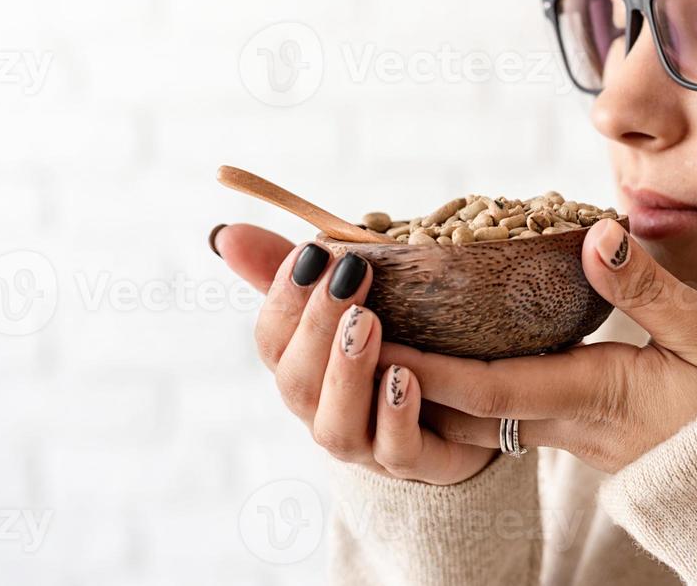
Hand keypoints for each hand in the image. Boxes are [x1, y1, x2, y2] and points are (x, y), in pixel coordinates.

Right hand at [213, 224, 496, 484]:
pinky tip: (404, 377)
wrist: (469, 410)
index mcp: (306, 369)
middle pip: (298, 384)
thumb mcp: (357, 298)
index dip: (284, 298)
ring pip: (338, 428)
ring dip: (347, 373)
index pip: (272, 341)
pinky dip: (395, 417)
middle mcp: (327, 411)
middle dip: (317, 327)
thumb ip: (301, 270)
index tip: (312, 251)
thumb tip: (227, 234)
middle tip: (349, 276)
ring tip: (367, 323)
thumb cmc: (401, 341)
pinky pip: (398, 452)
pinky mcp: (420, 463)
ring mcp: (369, 443)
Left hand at [372, 219, 696, 473]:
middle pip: (463, 409)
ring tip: (376, 340)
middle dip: (404, 379)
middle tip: (348, 336)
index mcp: (595, 396)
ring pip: (477, 417)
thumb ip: (652, 290)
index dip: (430, 368)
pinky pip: (502, 416)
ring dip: (425, 385)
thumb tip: (596, 236)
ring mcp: (569, 437)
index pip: (491, 387)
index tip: (376, 341)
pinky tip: (444, 357)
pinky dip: (462, 389)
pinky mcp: (578, 436)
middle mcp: (567, 424)